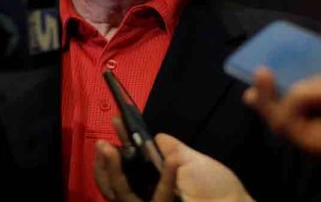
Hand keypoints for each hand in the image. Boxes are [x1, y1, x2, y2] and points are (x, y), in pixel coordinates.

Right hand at [94, 129, 252, 201]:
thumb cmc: (216, 187)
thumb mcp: (191, 161)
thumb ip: (170, 149)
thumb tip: (156, 135)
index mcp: (152, 181)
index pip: (124, 167)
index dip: (114, 149)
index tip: (113, 125)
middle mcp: (147, 195)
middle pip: (113, 184)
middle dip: (104, 164)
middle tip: (104, 144)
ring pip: (120, 194)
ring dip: (114, 171)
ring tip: (113, 149)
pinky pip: (156, 199)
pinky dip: (164, 180)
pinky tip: (172, 161)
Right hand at [243, 20, 320, 157]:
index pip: (298, 98)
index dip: (277, 87)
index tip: (262, 71)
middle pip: (281, 111)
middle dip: (265, 96)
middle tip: (260, 72)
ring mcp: (319, 136)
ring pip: (278, 117)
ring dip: (291, 93)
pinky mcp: (315, 144)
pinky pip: (287, 121)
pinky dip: (298, 100)